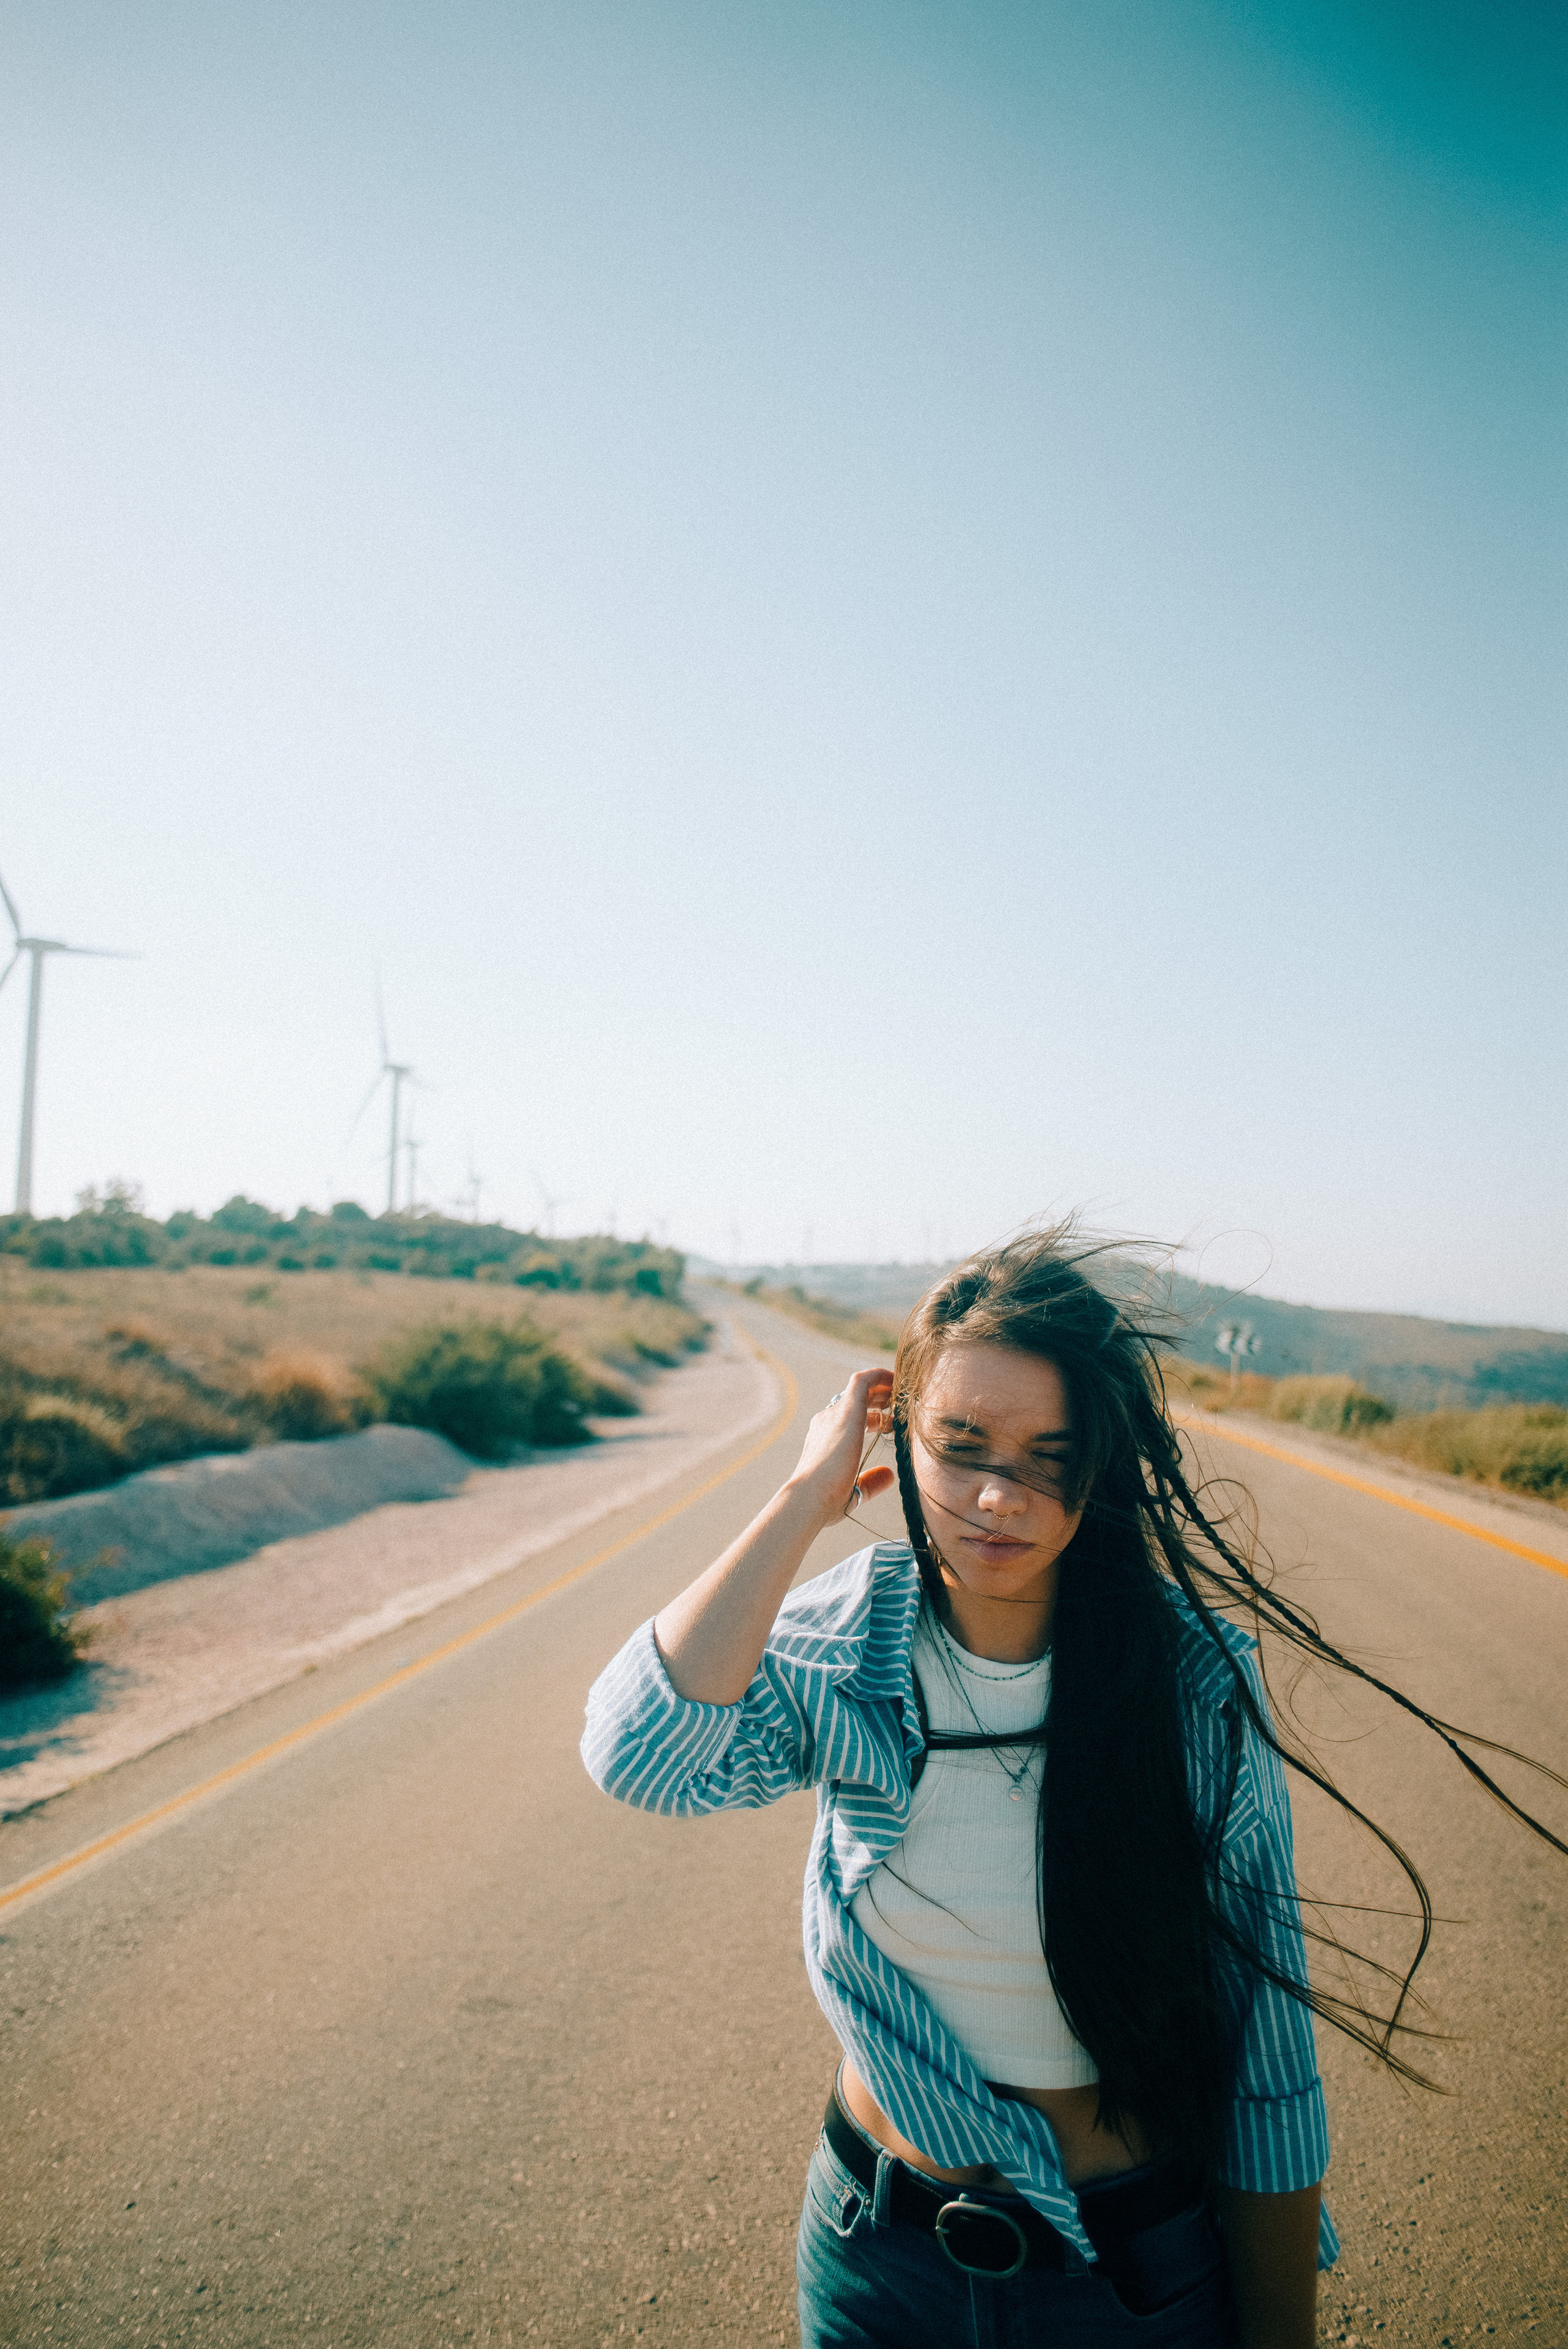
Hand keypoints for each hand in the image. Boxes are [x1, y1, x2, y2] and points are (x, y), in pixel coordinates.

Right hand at [786, 1367, 897, 1523]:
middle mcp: (826, 1422)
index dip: (871, 1418)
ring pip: (860, 1389)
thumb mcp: (854, 1491)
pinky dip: (879, 1376)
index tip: (888, 1423)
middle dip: (878, 1401)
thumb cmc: (825, 1501)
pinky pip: (862, 1381)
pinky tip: (896, 1379)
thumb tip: (890, 1474)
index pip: (848, 1420)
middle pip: (854, 1402)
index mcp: (825, 1439)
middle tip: (899, 1407)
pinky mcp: (846, 1411)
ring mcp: (834, 1415)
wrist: (809, 1498)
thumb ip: (871, 1482)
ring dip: (881, 1388)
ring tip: (901, 1394)